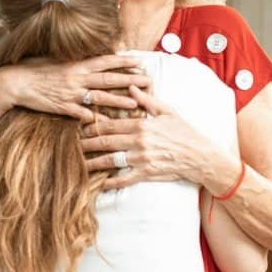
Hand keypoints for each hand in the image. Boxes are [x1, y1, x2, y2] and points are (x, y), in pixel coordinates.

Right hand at [0, 54, 151, 122]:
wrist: (14, 82)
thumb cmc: (34, 70)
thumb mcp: (56, 61)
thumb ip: (75, 63)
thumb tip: (91, 60)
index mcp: (76, 64)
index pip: (104, 61)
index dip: (123, 61)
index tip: (139, 61)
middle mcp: (76, 77)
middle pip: (108, 79)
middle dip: (129, 80)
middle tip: (148, 81)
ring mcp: (70, 93)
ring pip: (98, 97)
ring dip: (118, 100)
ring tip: (135, 103)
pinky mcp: (62, 107)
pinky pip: (80, 113)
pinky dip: (92, 117)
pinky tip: (104, 123)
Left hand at [82, 86, 223, 189]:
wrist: (200, 156)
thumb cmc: (184, 131)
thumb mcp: (167, 111)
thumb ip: (147, 100)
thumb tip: (131, 87)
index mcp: (141, 125)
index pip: (110, 124)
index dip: (93, 125)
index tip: (80, 125)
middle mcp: (138, 142)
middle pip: (105, 142)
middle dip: (87, 143)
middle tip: (72, 144)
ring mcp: (141, 159)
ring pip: (110, 161)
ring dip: (93, 162)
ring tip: (79, 163)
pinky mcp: (145, 174)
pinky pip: (123, 179)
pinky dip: (110, 182)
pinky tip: (99, 183)